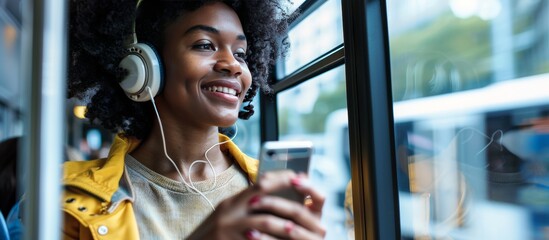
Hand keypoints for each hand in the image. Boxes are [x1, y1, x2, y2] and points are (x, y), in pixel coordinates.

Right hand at [187, 170, 325, 239]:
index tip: (299, 179)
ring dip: (285, 227)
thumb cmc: (212, 235)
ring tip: (298, 229)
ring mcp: (228, 229)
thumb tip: (273, 195)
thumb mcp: (226, 215)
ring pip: (266, 223)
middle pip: (266, 202)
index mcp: (230, 203)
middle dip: (289, 205)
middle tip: (308, 210)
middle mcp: (229, 213)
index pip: (260, 184)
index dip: (282, 180)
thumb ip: (246, 206)